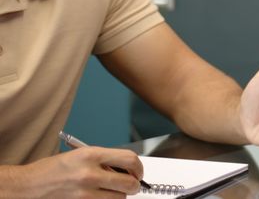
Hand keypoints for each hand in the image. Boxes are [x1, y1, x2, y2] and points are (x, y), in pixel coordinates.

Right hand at [0, 147, 142, 197]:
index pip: (129, 159)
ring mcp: (85, 192)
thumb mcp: (80, 155)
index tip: (137, 172)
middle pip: (129, 183)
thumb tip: (127, 168)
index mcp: (91, 155)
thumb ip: (105, 160)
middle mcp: (89, 173)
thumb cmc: (52, 169)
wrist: (29, 185)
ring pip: (119, 198)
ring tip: (109, 190)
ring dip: (119, 195)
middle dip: (134, 185)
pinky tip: (99, 195)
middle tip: (131, 184)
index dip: (138, 167)